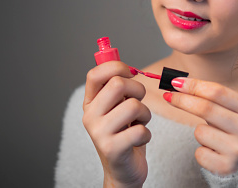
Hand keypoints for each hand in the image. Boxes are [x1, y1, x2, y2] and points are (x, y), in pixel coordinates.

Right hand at [83, 61, 151, 187]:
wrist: (123, 171)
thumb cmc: (125, 134)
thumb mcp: (118, 108)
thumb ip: (118, 89)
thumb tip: (128, 67)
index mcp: (90, 103)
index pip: (95, 74)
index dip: (116, 66)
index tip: (131, 73)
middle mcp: (90, 116)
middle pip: (117, 84)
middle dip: (138, 89)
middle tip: (139, 102)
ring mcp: (99, 133)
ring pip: (133, 106)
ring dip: (146, 114)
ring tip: (139, 123)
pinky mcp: (112, 149)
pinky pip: (140, 129)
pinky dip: (147, 133)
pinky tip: (139, 139)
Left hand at [164, 78, 237, 175]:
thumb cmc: (234, 129)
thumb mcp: (233, 110)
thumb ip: (211, 97)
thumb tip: (178, 84)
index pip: (218, 92)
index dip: (194, 85)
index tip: (176, 82)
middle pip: (206, 108)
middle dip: (183, 100)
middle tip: (168, 95)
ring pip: (200, 132)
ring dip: (199, 132)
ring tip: (213, 137)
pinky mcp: (228, 167)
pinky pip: (199, 153)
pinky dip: (201, 150)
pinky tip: (213, 151)